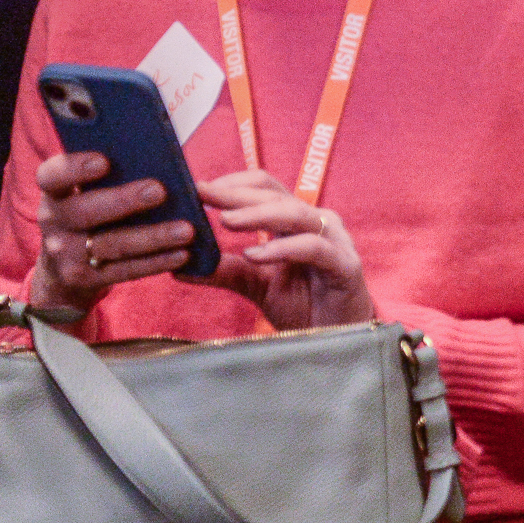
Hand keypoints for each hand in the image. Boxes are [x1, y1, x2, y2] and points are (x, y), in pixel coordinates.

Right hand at [30, 151, 198, 316]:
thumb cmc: (91, 212)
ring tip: (186, 230)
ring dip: (152, 237)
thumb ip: (113, 175)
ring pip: (111, 244)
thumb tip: (159, 159)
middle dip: (123, 201)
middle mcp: (54, 221)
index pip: (52, 175)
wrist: (62, 268)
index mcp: (54, 191)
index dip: (74, 168)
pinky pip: (124, 270)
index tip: (103, 161)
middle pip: (84, 211)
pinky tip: (182, 254)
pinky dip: (156, 262)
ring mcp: (65, 253)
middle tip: (159, 191)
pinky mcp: (84, 279)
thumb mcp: (88, 192)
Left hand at [198, 168, 374, 330]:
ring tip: (224, 220)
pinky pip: (313, 248)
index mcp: (295, 221)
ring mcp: (334, 241)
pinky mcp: (345, 265)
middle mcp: (316, 223)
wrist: (338, 338)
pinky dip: (282, 248)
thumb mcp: (256, 285)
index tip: (196, 188)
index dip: (232, 184)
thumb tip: (178, 266)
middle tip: (202, 193)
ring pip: (295, 214)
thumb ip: (225, 271)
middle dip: (235, 194)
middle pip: (275, 195)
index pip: (264, 188)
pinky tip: (254, 254)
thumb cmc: (304, 305)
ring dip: (257, 215)